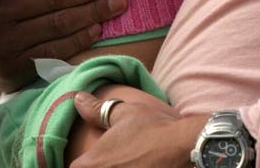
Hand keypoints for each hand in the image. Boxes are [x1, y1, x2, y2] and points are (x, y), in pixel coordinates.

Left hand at [69, 91, 207, 167]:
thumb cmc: (150, 128)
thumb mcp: (122, 114)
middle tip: (119, 159)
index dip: (87, 162)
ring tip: (127, 163)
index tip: (97, 157)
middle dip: (98, 167)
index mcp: (91, 163)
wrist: (181, 146)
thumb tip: (78, 99)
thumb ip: (96, 110)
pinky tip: (139, 167)